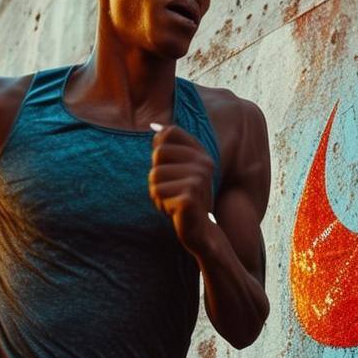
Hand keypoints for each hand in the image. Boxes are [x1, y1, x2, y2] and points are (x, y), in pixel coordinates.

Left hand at [149, 122, 216, 254]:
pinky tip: (175, 211)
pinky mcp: (189, 196)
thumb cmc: (185, 198)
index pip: (168, 133)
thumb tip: (154, 126)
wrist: (200, 231)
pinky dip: (161, 205)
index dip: (159, 149)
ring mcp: (198, 179)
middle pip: (158, 154)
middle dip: (157, 176)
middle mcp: (203, 163)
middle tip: (172, 190)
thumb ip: (169, 147)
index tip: (169, 167)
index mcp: (201, 153)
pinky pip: (157, 193)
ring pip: (154, 176)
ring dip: (158, 193)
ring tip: (173, 201)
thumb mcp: (179, 170)